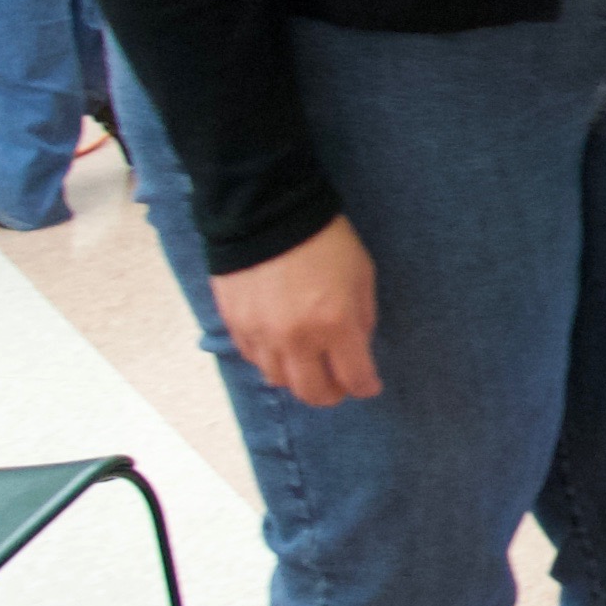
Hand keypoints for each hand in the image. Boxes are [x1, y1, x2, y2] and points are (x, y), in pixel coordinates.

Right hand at [212, 214, 381, 407]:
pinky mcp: (235, 324)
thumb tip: (358, 347)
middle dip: (331, 393)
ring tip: (308, 366)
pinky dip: (270, 360)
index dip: (366, 386)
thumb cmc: (324, 239)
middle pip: (313, 392)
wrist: (267, 211)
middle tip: (338, 384)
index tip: (369, 385)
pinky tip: (281, 347)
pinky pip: (253, 359)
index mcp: (335, 324)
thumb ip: (362, 317)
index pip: (354, 377)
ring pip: (279, 380)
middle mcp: (296, 338)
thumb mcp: (361, 274)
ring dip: (298, 379)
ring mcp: (262, 334)